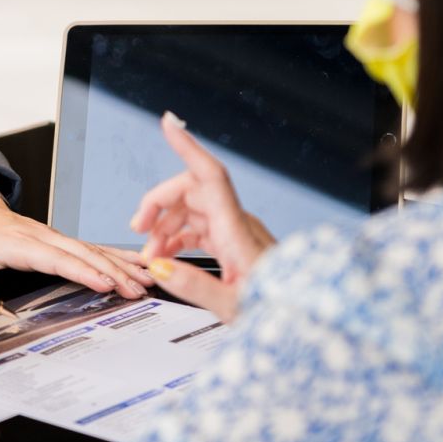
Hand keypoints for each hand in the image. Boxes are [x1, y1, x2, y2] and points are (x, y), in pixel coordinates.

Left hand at [0, 182, 152, 298]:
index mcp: (16, 243)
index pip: (54, 258)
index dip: (80, 270)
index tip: (104, 283)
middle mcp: (40, 236)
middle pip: (82, 253)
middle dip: (112, 270)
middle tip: (137, 288)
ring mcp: (53, 236)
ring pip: (92, 249)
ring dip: (121, 263)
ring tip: (148, 277)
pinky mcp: (60, 240)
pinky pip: (91, 248)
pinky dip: (116, 256)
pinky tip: (136, 264)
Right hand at [129, 113, 276, 321]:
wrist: (304, 317)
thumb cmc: (279, 311)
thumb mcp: (232, 308)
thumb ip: (194, 287)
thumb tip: (160, 267)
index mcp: (237, 231)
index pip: (210, 175)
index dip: (188, 146)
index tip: (168, 124)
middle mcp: (239, 223)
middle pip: (193, 190)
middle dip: (160, 204)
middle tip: (138, 230)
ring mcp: (239, 231)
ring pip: (195, 209)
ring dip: (167, 225)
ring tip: (152, 254)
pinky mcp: (238, 242)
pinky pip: (203, 227)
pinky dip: (180, 236)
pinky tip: (169, 255)